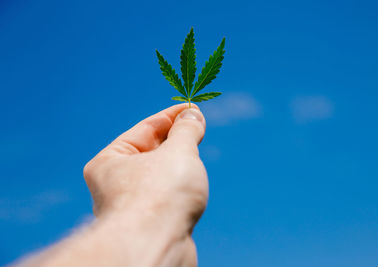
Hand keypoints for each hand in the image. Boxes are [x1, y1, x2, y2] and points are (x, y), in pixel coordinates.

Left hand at [83, 104, 207, 231]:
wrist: (156, 247)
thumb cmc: (160, 195)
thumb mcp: (178, 151)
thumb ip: (186, 129)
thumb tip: (193, 114)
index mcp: (110, 161)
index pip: (145, 128)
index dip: (171, 115)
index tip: (193, 108)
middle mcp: (115, 184)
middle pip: (151, 151)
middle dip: (177, 139)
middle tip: (199, 127)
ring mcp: (133, 206)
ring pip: (160, 175)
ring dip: (179, 165)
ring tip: (194, 160)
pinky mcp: (150, 224)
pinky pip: (167, 196)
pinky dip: (180, 187)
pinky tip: (191, 188)